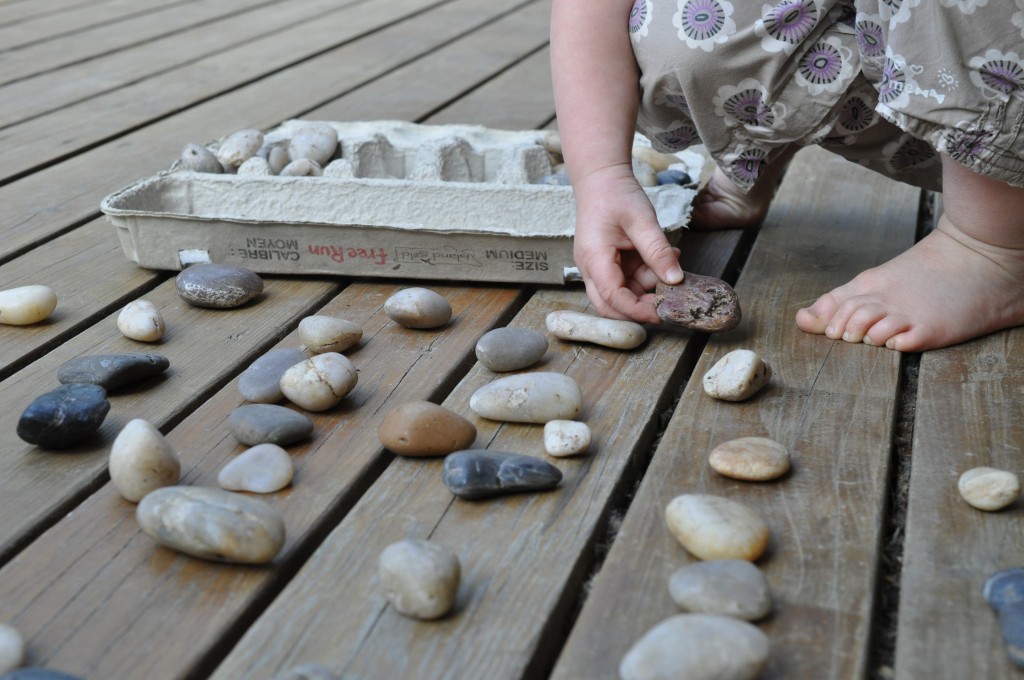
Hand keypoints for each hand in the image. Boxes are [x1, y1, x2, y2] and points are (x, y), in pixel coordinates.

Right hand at [572, 164, 683, 322]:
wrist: (601, 179)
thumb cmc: (616, 195)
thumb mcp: (643, 221)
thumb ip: (658, 251)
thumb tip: (676, 280)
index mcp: (594, 258)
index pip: (612, 296)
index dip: (636, 310)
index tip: (662, 314)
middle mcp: (591, 268)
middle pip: (609, 306)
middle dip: (637, 310)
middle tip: (667, 306)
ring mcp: (598, 268)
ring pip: (621, 294)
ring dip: (647, 288)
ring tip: (670, 265)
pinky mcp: (608, 265)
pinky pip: (627, 281)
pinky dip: (647, 276)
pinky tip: (663, 261)